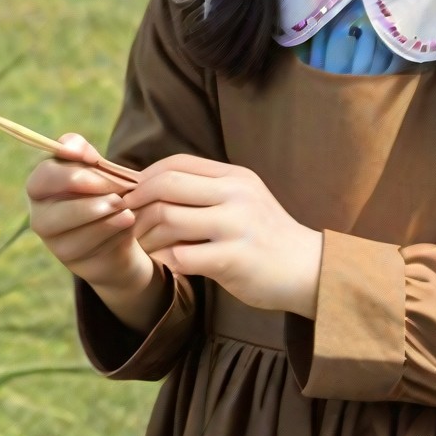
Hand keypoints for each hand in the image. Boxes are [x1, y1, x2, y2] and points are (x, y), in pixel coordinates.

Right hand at [25, 135, 164, 332]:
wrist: (119, 231)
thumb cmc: (102, 192)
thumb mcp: (94, 168)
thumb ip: (81, 151)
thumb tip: (69, 146)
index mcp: (41, 188)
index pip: (44, 177)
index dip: (69, 170)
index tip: (94, 160)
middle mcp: (40, 216)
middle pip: (57, 209)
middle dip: (90, 199)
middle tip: (118, 194)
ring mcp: (54, 243)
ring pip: (75, 231)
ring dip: (104, 218)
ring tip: (126, 211)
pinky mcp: (74, 261)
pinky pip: (91, 247)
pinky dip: (112, 233)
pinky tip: (126, 225)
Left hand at [125, 156, 321, 317]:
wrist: (309, 271)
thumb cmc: (265, 237)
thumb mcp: (243, 201)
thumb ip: (206, 191)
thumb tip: (151, 186)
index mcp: (234, 177)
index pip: (176, 164)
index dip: (143, 179)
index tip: (130, 198)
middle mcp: (236, 195)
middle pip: (165, 187)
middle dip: (136, 206)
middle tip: (126, 225)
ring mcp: (236, 226)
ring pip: (167, 220)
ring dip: (146, 237)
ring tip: (146, 248)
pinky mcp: (233, 259)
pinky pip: (181, 256)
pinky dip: (166, 261)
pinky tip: (168, 266)